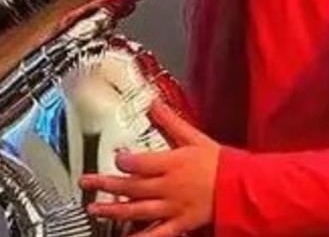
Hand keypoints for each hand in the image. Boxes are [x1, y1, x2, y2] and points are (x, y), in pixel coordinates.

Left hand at [80, 100, 220, 236]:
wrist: (242, 188)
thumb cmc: (222, 163)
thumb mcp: (197, 137)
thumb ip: (172, 122)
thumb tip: (154, 104)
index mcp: (172, 164)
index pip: (138, 163)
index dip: (123, 160)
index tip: (115, 157)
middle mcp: (168, 186)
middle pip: (131, 186)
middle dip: (106, 184)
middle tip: (87, 181)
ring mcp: (172, 207)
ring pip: (136, 210)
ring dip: (113, 209)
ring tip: (95, 208)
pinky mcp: (180, 223)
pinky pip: (156, 233)